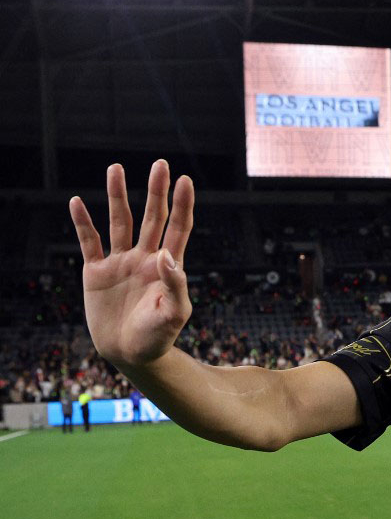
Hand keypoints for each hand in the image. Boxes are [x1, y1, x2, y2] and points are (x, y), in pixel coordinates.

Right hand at [69, 160, 193, 368]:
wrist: (131, 354)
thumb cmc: (159, 336)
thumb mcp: (175, 314)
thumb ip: (175, 285)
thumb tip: (166, 254)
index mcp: (167, 265)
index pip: (178, 228)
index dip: (182, 205)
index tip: (185, 180)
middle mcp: (144, 257)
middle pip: (151, 217)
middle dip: (155, 191)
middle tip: (159, 164)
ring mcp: (120, 262)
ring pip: (118, 221)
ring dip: (116, 196)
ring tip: (115, 168)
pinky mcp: (97, 272)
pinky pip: (88, 242)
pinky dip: (82, 223)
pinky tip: (77, 202)